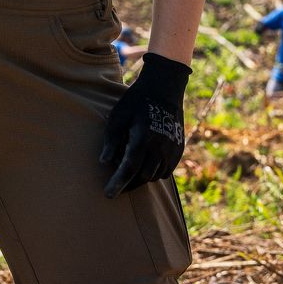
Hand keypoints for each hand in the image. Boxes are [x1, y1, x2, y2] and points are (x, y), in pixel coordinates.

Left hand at [100, 52, 189, 197]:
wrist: (164, 89)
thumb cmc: (136, 101)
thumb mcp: (118, 116)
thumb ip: (111, 140)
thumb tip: (104, 162)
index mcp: (142, 138)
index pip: (129, 168)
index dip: (117, 183)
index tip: (108, 194)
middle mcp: (159, 147)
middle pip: (142, 177)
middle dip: (128, 185)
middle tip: (116, 185)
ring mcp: (171, 149)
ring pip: (155, 176)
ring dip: (141, 179)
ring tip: (130, 175)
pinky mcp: (178, 150)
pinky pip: (166, 171)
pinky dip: (155, 173)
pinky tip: (145, 168)